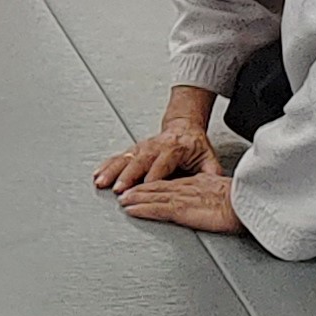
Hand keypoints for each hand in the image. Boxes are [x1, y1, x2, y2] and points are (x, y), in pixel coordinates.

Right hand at [93, 122, 218, 193]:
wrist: (184, 127)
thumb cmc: (195, 146)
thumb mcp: (209, 158)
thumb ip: (211, 173)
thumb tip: (217, 187)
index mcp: (176, 148)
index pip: (163, 164)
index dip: (154, 176)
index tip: (146, 187)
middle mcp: (157, 146)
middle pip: (140, 161)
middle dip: (128, 175)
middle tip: (118, 188)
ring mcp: (144, 146)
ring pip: (126, 158)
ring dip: (112, 170)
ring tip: (101, 182)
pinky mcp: (135, 149)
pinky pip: (119, 157)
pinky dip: (107, 165)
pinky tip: (98, 174)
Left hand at [115, 166, 241, 234]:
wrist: (252, 201)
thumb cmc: (246, 200)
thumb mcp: (229, 195)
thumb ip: (218, 198)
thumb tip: (222, 205)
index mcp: (199, 184)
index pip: (172, 184)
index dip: (155, 185)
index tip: (144, 187)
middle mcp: (188, 188)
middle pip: (158, 188)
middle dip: (139, 190)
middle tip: (125, 193)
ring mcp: (183, 198)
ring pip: (153, 196)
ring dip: (135, 198)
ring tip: (123, 201)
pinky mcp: (182, 209)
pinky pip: (156, 208)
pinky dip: (141, 209)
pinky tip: (131, 210)